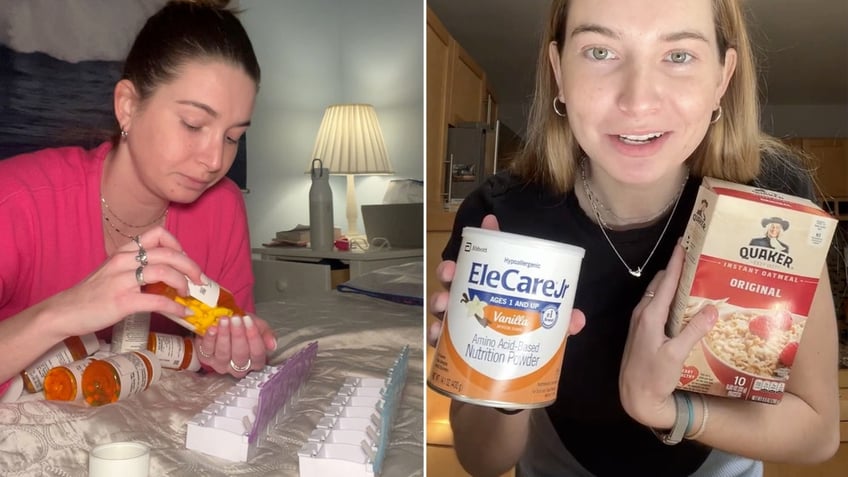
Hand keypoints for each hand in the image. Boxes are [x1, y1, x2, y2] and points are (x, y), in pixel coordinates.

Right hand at [45, 226, 203, 338]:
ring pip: (164, 271)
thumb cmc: (92, 295)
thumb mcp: (114, 273)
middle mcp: (124, 261)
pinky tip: (183, 313)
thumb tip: (169, 277)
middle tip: (200, 279)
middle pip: (168, 253)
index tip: (185, 259)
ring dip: (184, 283)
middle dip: (190, 266)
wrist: (64, 312)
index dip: (177, 244)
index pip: (157, 234)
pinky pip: (157, 301)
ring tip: (189, 294)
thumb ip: (137, 269)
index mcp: (124, 253)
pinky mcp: (122, 301)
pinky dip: (175, 307)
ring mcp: (122, 281)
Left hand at [194, 314, 276, 376]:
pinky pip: (207, 350)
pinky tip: (212, 327)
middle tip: (236, 319)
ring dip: (224, 335)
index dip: (253, 337)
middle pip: (240, 355)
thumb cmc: (243, 325)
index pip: (257, 353)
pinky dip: (210, 338)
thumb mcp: (258, 325)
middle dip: (238, 335)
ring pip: (223, 353)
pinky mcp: (206, 358)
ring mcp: (221, 364)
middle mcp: (238, 367)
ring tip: (225, 319)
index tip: (248, 321)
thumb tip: (272, 345)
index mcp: (255, 361)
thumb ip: (266, 333)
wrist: (226, 321)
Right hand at [427, 214, 585, 346]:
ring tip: (443, 304)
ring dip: (440, 300)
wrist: (504, 391)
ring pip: (443, 304)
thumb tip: (577, 317)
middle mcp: (473, 303)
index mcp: (495, 293)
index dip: (489, 239)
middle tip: (451, 271)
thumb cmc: (521, 353)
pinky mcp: (450, 350)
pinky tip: (438, 332)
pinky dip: (436, 333)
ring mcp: (458, 325)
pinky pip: (438, 338)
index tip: (489, 223)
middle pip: (457, 279)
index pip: (491, 261)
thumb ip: (559, 325)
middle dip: (450, 270)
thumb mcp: (543, 335)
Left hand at [619, 243, 717, 428]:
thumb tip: (713, 308)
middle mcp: (643, 314)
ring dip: (673, 284)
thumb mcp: (676, 354)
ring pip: (658, 295)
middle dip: (677, 269)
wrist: (635, 396)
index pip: (666, 282)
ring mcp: (641, 322)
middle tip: (696, 257)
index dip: (676, 262)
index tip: (684, 242)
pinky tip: (684, 303)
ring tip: (693, 276)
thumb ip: (694, 331)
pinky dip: (670, 298)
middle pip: (661, 284)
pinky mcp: (643, 331)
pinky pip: (657, 306)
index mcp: (650, 315)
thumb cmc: (653, 376)